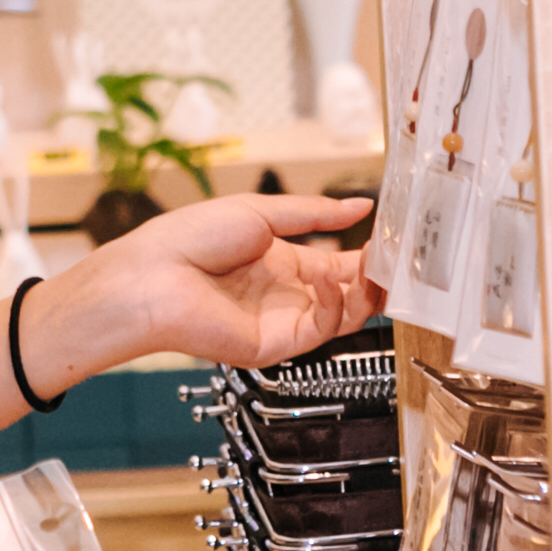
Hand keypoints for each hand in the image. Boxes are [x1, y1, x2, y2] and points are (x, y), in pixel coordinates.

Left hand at [40, 194, 382, 385]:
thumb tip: (358, 206)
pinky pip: (320, 328)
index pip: (340, 264)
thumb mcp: (261, 212)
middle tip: (399, 261)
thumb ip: (315, 213)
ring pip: (344, 316)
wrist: (152, 275)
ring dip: (365, 293)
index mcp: (282, 261)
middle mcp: (286, 294)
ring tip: (375, 268)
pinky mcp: (276, 344)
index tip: (392, 242)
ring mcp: (282, 321)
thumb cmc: (190, 238)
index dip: (368, 256)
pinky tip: (328, 279)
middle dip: (376, 278)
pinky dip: (333, 304)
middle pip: (349, 294)